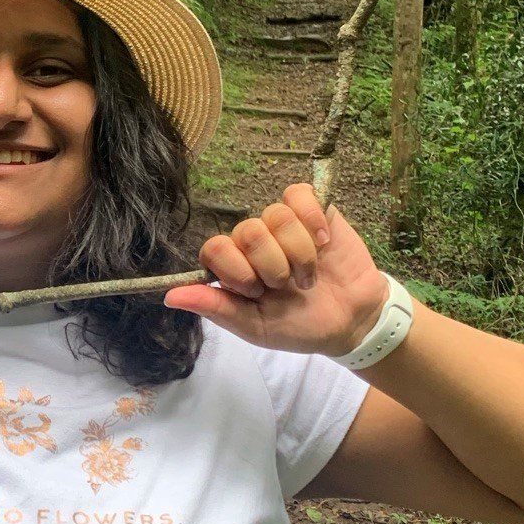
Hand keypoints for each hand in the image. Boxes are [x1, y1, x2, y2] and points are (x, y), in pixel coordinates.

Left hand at [163, 184, 388, 355]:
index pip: (214, 248)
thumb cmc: (300, 326)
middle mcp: (253, 241)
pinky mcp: (312, 210)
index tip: (257, 291)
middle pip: (247, 231)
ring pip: (276, 216)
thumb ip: (217, 309)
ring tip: (309, 275)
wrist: (352, 321)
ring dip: (299, 253)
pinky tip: (324, 244)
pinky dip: (314, 220)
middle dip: (273, 266)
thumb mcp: (256, 327)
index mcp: (234, 267)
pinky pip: (299, 195)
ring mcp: (282, 223)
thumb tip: (170, 296)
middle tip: (287, 286)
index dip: (235, 269)